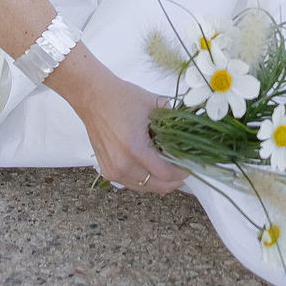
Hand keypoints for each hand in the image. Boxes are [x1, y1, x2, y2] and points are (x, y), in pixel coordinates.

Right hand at [51, 50, 186, 193]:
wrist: (93, 97)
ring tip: (170, 168)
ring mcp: (113, 171)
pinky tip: (152, 167)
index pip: (165, 173)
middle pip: (157, 186)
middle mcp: (122, 165)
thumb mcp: (153, 103)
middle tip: (184, 170)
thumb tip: (190, 132)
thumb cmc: (122, 98)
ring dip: (159, 181)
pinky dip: (145, 179)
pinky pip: (132, 184)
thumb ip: (173, 119)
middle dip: (174, 180)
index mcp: (135, 149)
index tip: (191, 165)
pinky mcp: (107, 172)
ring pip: (145, 188)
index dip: (182, 172)